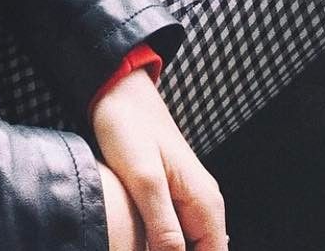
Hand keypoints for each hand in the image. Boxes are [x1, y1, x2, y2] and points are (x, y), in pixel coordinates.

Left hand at [92, 67, 225, 250]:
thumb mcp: (144, 178)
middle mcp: (205, 205)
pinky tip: (137, 237)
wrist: (118, 90)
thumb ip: (164, 227)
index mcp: (206, 204)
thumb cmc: (129, 126)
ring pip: (187, 246)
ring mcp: (190, 200)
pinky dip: (158, 242)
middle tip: (138, 244)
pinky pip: (174, 233)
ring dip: (164, 249)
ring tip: (136, 240)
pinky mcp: (172, 196)